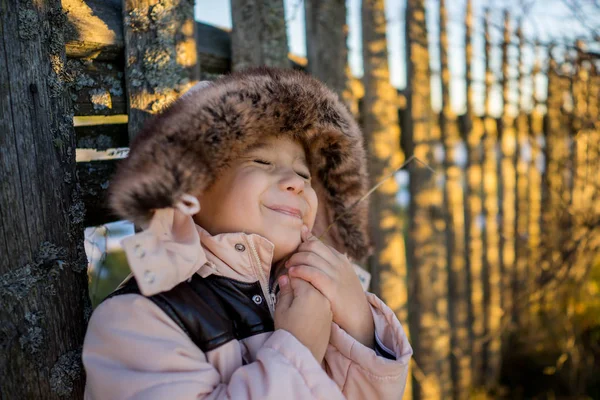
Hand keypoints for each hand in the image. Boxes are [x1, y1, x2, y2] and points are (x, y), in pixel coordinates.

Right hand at [274, 274, 332, 362]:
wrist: (303, 354)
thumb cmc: (289, 332)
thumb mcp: (281, 310)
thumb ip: (285, 291)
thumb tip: (285, 278)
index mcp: (309, 293)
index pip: (298, 275)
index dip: (288, 276)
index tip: (283, 281)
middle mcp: (322, 297)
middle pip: (310, 280)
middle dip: (300, 281)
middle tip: (289, 289)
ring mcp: (328, 306)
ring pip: (317, 290)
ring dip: (308, 289)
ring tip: (297, 300)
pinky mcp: (330, 315)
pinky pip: (322, 300)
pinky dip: (314, 299)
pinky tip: (306, 308)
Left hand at [285, 226, 374, 348]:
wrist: (359, 319)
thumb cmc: (345, 299)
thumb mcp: (340, 277)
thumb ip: (327, 265)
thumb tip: (314, 253)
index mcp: (340, 259)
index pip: (317, 243)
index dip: (302, 246)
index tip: (294, 255)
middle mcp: (339, 263)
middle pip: (312, 246)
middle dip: (297, 252)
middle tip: (289, 262)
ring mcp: (336, 273)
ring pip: (309, 257)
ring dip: (295, 260)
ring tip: (289, 269)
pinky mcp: (332, 286)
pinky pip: (311, 272)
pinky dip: (299, 271)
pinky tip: (292, 275)